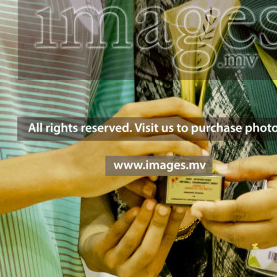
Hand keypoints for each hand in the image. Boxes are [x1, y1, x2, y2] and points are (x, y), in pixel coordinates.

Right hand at [52, 97, 209, 197]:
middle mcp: (132, 119)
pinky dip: (180, 165)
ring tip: (203, 161)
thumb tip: (174, 136)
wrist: (69, 169)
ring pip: (176, 138)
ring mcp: (129, 139)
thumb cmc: (96, 154)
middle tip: (207, 148)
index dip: (196, 116)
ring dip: (196, 151)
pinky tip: (185, 172)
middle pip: (181, 118)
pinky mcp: (127, 159)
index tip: (203, 131)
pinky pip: (163, 160)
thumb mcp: (120, 132)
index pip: (176, 104)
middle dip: (201, 134)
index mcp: (133, 110)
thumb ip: (144, 130)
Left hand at [81, 198, 192, 276]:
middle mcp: (131, 273)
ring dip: (142, 221)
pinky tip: (134, 209)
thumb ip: (161, 231)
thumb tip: (182, 204)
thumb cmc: (130, 246)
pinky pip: (114, 234)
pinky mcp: (99, 251)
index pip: (166, 246)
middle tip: (164, 206)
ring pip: (131, 241)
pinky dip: (125, 221)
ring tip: (150, 202)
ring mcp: (114, 264)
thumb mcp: (146, 243)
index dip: (173, 225)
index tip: (180, 206)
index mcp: (149, 273)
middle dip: (158, 226)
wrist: (99, 255)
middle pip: (148, 249)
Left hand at [189, 153, 276, 248]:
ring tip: (211, 218)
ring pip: (245, 243)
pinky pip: (256, 244)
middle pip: (237, 233)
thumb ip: (248, 168)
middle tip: (198, 212)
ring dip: (224, 233)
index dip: (213, 210)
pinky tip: (231, 224)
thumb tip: (221, 172)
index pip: (237, 211)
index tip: (195, 206)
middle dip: (213, 225)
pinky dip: (239, 237)